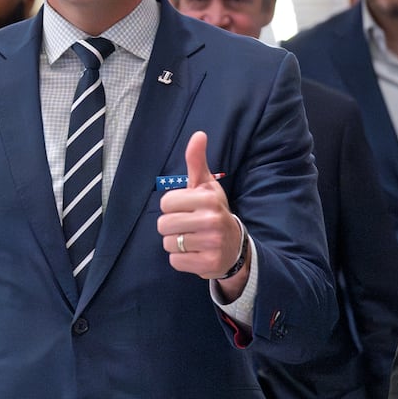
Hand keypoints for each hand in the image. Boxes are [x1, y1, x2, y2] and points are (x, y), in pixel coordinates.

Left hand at [158, 131, 245, 286]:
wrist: (234, 246)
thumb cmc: (214, 211)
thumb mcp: (206, 186)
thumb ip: (197, 161)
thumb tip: (198, 134)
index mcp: (209, 199)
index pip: (165, 203)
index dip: (171, 207)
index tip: (186, 209)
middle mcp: (212, 220)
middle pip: (163, 224)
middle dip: (171, 226)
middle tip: (187, 226)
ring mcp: (211, 244)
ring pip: (168, 243)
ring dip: (175, 243)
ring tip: (191, 239)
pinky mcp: (208, 264)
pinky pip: (175, 261)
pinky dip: (181, 259)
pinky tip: (195, 253)